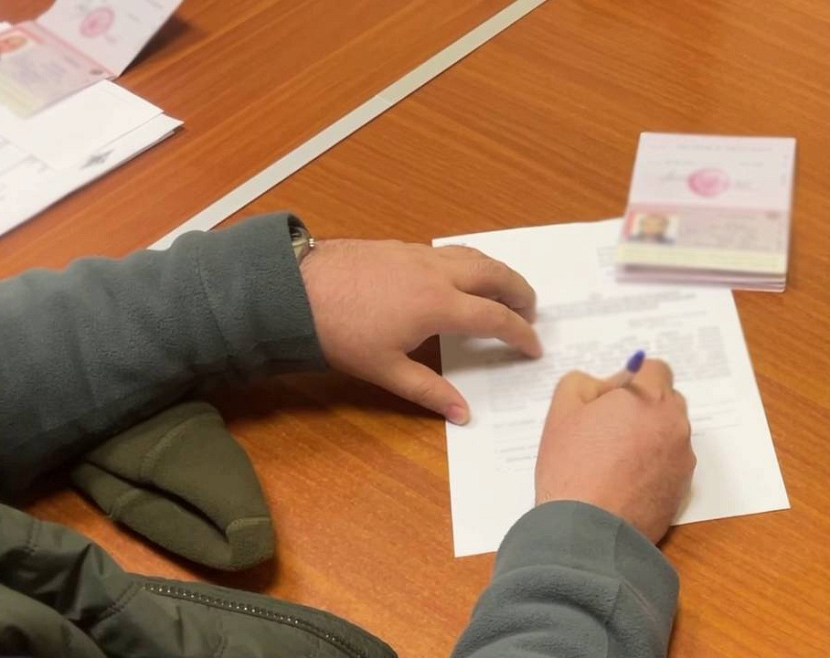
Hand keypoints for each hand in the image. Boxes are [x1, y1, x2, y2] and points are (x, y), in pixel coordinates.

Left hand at [300, 239, 541, 423]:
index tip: (533, 347)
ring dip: (498, 273)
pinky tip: (462, 276)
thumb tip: (463, 415)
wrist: (296, 288)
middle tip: (531, 312)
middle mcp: (438, 273)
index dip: (520, 334)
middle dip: (520, 292)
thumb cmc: (340, 331)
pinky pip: (452, 251)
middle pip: (496, 275)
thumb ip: (429, 391)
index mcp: (439, 304)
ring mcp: (420, 254)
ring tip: (504, 292)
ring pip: (475, 256)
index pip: (495, 318)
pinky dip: (472, 263)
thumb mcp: (385, 370)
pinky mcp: (402, 247)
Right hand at [535, 359, 693, 543]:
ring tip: (615, 462)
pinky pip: (671, 465)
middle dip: (644, 408)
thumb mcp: (563, 409)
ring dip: (650, 438)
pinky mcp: (683, 490)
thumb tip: (607, 385)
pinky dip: (654, 467)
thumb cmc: (571, 467)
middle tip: (609, 429)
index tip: (612, 400)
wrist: (586, 530)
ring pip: (669, 435)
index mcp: (649, 398)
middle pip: (667, 401)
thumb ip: (584, 382)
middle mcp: (675, 425)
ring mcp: (683, 459)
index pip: (656, 369)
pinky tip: (625, 483)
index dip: (632, 380)